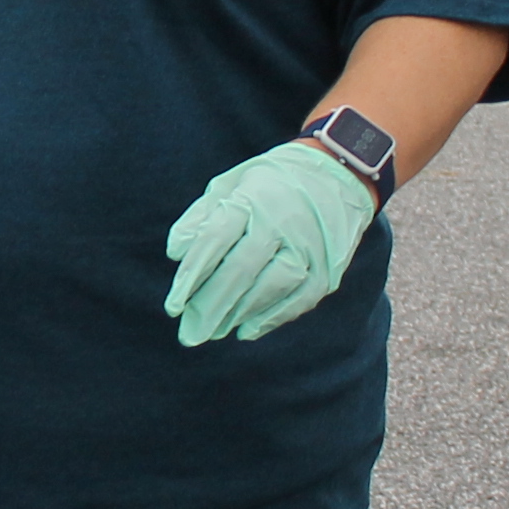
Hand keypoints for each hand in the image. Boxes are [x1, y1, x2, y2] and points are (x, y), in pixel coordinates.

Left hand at [161, 142, 379, 348]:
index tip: (173, 307)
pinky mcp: (328, 265)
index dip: (192, 275)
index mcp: (250, 198)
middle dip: (212, 306)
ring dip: (239, 313)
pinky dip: (273, 317)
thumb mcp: (229, 185)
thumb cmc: (268, 184)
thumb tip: (175, 253)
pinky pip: (301, 298)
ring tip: (214, 331)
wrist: (335, 173)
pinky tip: (247, 330)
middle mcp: (280, 221)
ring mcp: (308, 245)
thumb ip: (200, 218)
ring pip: (271, 286)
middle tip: (191, 334)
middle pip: (242, 268)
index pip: (215, 238)